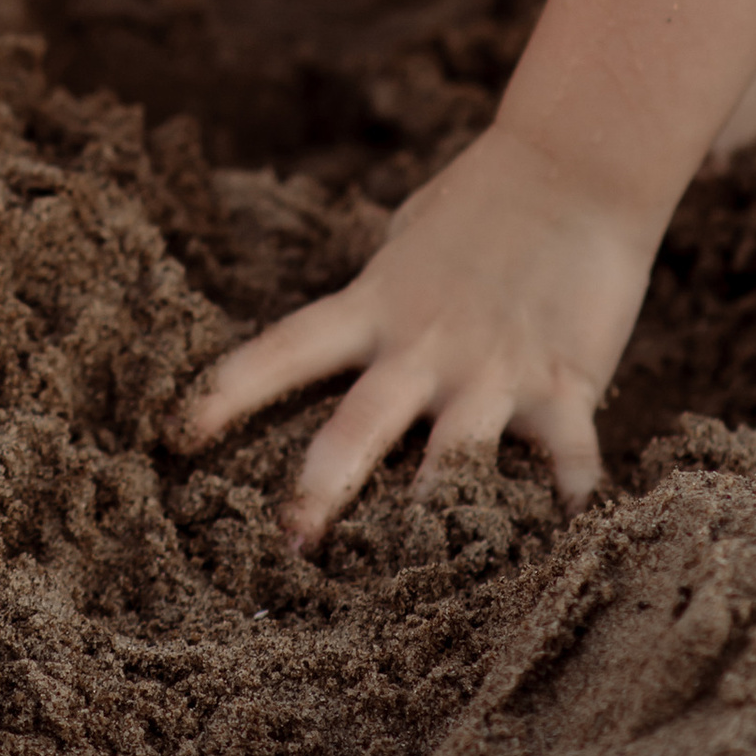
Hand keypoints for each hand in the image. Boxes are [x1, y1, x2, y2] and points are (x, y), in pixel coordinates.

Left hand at [176, 119, 656, 544]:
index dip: (229, 394)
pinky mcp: (563, 384)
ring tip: (424, 591)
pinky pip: (566, 465)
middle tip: (290, 548)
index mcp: (377, 305)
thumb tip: (352, 336)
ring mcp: (493, 370)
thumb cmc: (485, 196)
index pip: (285, 351)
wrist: (577, 164)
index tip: (178, 438)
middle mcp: (426, 345)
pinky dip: (569, 512)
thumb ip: (379, 298)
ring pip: (453, 461)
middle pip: (357, 426)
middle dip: (321, 491)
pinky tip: (566, 555)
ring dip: (436, 522)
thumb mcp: (408, 241)